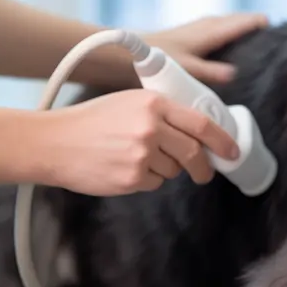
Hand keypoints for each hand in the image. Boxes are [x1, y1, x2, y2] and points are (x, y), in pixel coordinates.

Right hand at [31, 89, 239, 196]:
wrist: (53, 143)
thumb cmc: (92, 121)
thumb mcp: (130, 103)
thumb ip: (163, 113)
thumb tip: (199, 132)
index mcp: (154, 104)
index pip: (201, 123)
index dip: (222, 140)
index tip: (232, 151)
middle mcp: (151, 128)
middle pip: (193, 152)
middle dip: (204, 166)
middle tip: (205, 172)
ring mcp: (141, 155)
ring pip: (173, 170)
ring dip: (165, 168)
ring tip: (137, 157)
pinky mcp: (131, 178)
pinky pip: (154, 183)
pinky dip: (147, 179)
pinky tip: (124, 168)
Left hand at [143, 13, 269, 84]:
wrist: (133, 51)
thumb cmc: (160, 59)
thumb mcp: (188, 69)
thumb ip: (212, 72)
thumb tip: (236, 74)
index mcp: (215, 30)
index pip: (250, 21)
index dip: (267, 28)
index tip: (283, 39)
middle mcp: (212, 24)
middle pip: (245, 20)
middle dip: (260, 30)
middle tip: (276, 47)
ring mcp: (204, 26)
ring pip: (234, 24)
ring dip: (246, 32)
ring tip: (259, 49)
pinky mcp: (198, 32)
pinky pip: (224, 29)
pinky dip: (234, 36)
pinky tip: (234, 52)